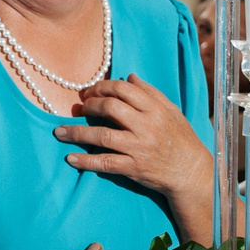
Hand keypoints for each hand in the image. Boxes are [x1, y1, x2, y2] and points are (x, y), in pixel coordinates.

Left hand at [59, 76, 213, 238]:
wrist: (190, 172)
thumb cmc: (181, 139)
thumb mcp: (171, 111)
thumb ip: (150, 93)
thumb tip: (129, 77)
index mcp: (155, 109)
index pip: (123, 90)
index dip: (102, 87)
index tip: (90, 92)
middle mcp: (146, 126)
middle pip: (110, 108)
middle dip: (89, 105)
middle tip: (78, 108)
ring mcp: (139, 148)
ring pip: (102, 136)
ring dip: (77, 132)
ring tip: (59, 131)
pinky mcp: (133, 168)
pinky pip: (105, 163)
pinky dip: (86, 161)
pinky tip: (70, 158)